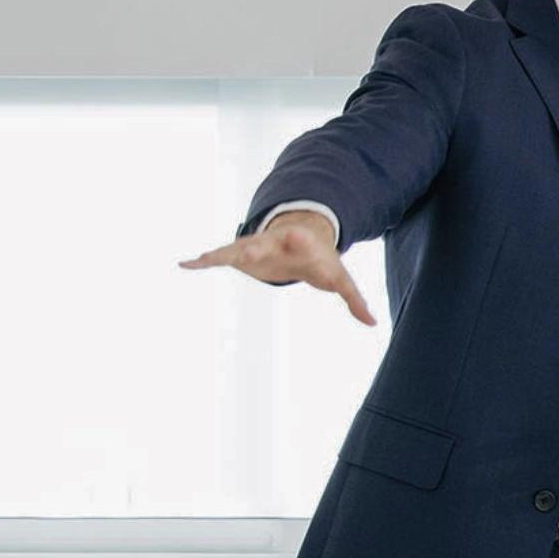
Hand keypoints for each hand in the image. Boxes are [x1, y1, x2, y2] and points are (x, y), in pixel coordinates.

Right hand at [178, 211, 374, 326]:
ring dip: (222, 254)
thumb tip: (374, 323)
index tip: (295, 236)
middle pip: (264, 244)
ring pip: (236, 249)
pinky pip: (219, 257)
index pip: (301, 240)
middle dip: (254, 247)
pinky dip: (203, 261)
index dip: (299, 240)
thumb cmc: (321, 260)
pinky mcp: (240, 254)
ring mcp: (255, 246)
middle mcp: (274, 241)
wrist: (300, 234)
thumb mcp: (339, 277)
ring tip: (203, 258)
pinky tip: (184, 264)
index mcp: (302, 243)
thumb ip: (354, 299)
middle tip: (245, 251)